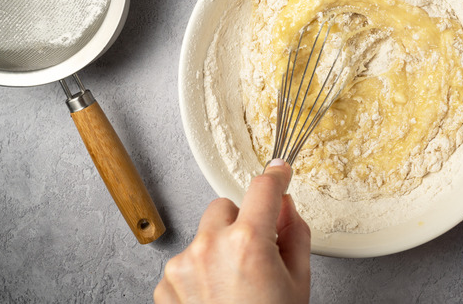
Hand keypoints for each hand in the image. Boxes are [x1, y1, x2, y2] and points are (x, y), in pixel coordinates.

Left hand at [154, 159, 310, 303]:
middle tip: (256, 252)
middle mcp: (209, 248)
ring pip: (203, 234)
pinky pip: (186, 260)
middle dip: (242, 221)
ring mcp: (182, 267)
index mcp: (247, 243)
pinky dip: (200, 271)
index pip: (263, 188)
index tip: (279, 172)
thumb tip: (286, 206)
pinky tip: (215, 297)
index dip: (276, 176)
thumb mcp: (298, 282)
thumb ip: (295, 234)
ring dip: (218, 246)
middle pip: (225, 206)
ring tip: (234, 285)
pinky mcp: (165, 285)